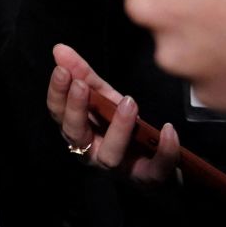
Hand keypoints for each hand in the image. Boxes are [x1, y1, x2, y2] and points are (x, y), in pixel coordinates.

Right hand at [46, 43, 179, 184]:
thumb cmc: (119, 125)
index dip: (58, 93)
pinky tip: (167, 129)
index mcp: (78, 131)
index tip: (62, 71)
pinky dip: (162, 151)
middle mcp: (91, 152)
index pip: (59, 113)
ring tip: (129, 102)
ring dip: (118, 128)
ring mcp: (118, 168)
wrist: (152, 159)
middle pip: (76, 135)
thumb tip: (59, 48)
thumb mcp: (103, 96)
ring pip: (110, 155)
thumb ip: (83, 74)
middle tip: (83, 85)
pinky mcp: (146, 178)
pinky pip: (153, 169)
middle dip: (77, 110)